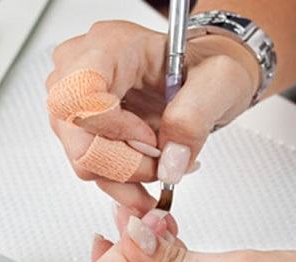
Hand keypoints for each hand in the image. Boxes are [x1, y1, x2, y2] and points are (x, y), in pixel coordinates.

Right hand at [46, 20, 258, 211]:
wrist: (200, 74)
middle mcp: (82, 69)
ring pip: (83, 159)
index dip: (114, 129)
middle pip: (76, 136)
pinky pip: (91, 167)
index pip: (80, 94)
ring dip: (126, 177)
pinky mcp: (82, 127)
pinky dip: (123, 182)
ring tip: (163, 168)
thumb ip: (194, 118)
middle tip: (163, 165)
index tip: (151, 138)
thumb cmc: (204, 65)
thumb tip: (169, 161)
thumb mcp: (219, 81)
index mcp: (111, 45)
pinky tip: (149, 175)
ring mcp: (77, 100)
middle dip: (124, 164)